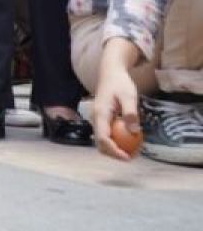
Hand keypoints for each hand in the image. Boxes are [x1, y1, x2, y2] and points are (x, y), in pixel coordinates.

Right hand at [92, 39, 142, 160]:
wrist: (110, 73)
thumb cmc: (120, 83)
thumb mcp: (129, 96)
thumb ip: (131, 114)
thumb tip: (135, 132)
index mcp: (100, 114)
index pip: (103, 138)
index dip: (114, 151)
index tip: (127, 157)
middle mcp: (95, 119)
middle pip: (100, 143)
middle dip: (113, 154)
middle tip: (131, 157)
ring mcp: (98, 120)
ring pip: (102, 141)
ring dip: (114, 149)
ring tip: (132, 152)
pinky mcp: (102, 119)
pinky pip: (106, 135)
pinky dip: (116, 142)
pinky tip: (129, 141)